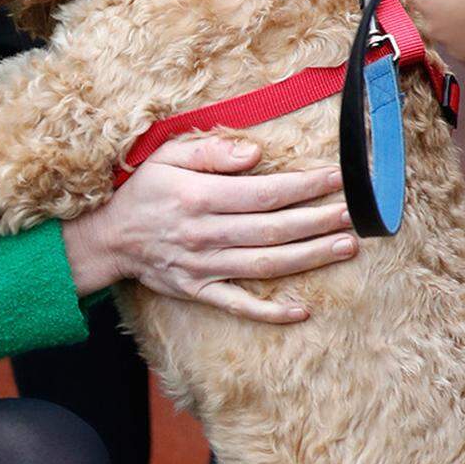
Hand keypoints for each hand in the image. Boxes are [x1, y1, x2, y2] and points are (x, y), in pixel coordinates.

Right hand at [60, 135, 357, 323]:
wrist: (106, 237)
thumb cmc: (143, 190)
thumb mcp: (167, 155)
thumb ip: (211, 151)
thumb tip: (256, 154)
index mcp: (201, 198)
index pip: (266, 192)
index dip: (306, 185)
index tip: (339, 177)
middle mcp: (206, 234)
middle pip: (275, 229)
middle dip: (321, 220)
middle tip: (358, 215)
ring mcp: (204, 267)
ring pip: (266, 265)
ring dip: (309, 257)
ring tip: (346, 247)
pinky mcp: (198, 291)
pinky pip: (238, 306)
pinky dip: (269, 312)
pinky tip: (302, 310)